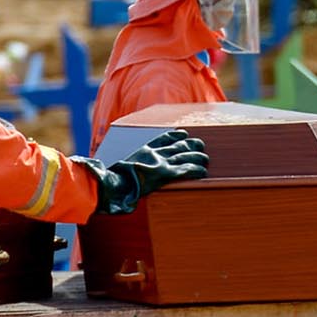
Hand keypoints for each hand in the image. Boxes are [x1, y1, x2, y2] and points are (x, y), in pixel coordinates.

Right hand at [90, 130, 209, 216]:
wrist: (112, 183)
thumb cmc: (111, 179)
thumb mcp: (119, 168)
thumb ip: (126, 168)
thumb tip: (119, 175)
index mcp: (144, 150)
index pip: (163, 138)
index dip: (175, 135)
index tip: (183, 133)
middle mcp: (155, 154)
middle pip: (179, 146)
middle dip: (191, 145)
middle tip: (200, 145)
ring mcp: (161, 163)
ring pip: (186, 156)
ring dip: (198, 157)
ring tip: (205, 158)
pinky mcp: (166, 174)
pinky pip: (186, 170)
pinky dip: (196, 170)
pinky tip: (203, 171)